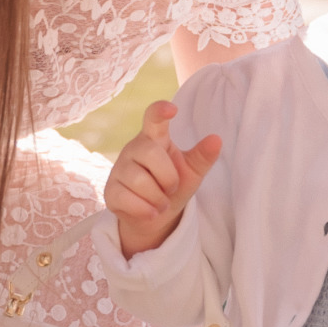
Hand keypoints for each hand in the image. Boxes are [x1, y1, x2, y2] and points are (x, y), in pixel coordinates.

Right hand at [105, 100, 222, 257]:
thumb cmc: (172, 186)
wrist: (154, 217)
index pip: (153, 118)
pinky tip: (150, 212)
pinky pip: (126, 199)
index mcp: (155, 138)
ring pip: (138, 181)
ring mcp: (119, 169)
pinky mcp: (110, 191)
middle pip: (150, 154)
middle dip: (168, 177)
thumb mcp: (192, 172)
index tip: (171, 109)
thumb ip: (202, 156)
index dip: (160, 112)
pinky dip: (145, 210)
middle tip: (171, 188)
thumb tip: (217, 139)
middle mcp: (134, 148)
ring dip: (158, 198)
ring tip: (161, 202)